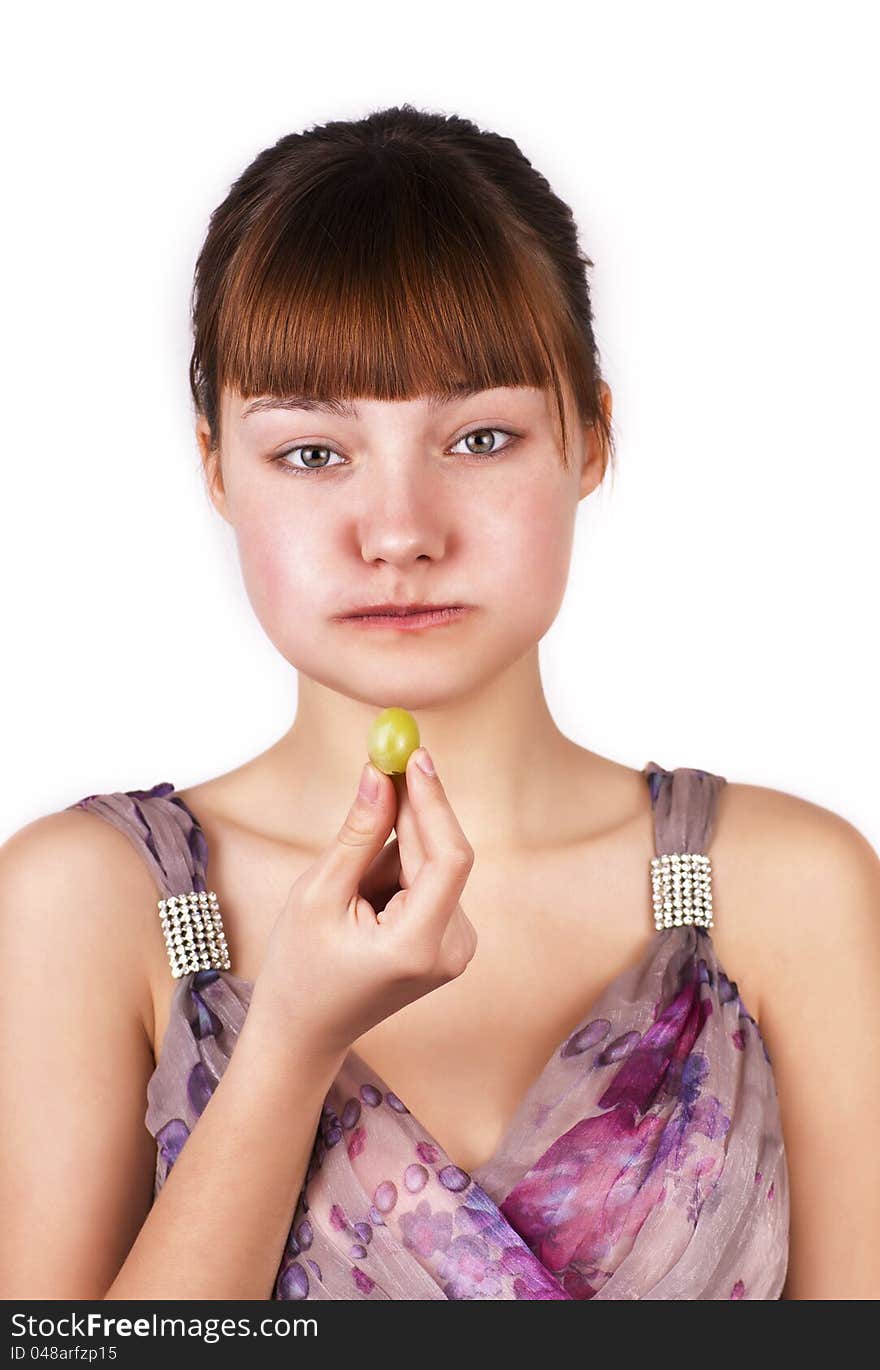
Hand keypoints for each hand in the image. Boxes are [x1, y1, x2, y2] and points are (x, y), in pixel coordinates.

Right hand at [252, 747, 477, 1058]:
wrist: (305, 1031)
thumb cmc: (300, 967)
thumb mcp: (318, 894)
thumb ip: (358, 833)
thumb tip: (381, 774)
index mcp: (418, 946)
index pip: (448, 858)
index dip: (434, 802)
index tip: (413, 756)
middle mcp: (452, 949)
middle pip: (441, 857)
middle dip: (408, 813)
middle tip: (382, 761)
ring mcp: (456, 948)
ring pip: (432, 867)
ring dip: (393, 854)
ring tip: (346, 893)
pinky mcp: (450, 942)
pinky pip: (429, 883)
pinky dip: (397, 874)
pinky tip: (364, 903)